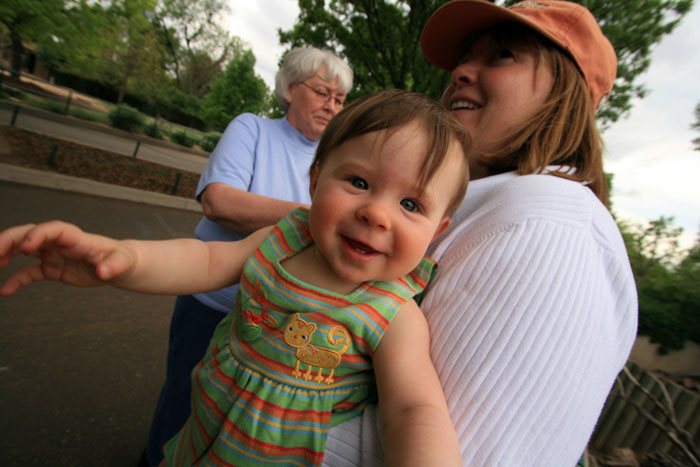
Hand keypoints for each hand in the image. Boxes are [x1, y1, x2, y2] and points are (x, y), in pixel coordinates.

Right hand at [0, 221, 135, 295]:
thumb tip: (103, 272)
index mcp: (76, 238)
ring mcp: (53, 254)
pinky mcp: (51, 268)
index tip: (26, 247)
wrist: (119, 266)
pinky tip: (4, 291)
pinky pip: (28, 272)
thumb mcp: (122, 263)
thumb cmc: (121, 259)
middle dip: (9, 240)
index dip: (38, 234)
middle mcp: (60, 243)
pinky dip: (15, 280)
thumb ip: (112, 266)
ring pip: (22, 249)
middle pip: (29, 234)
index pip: (53, 229)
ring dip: (5, 253)